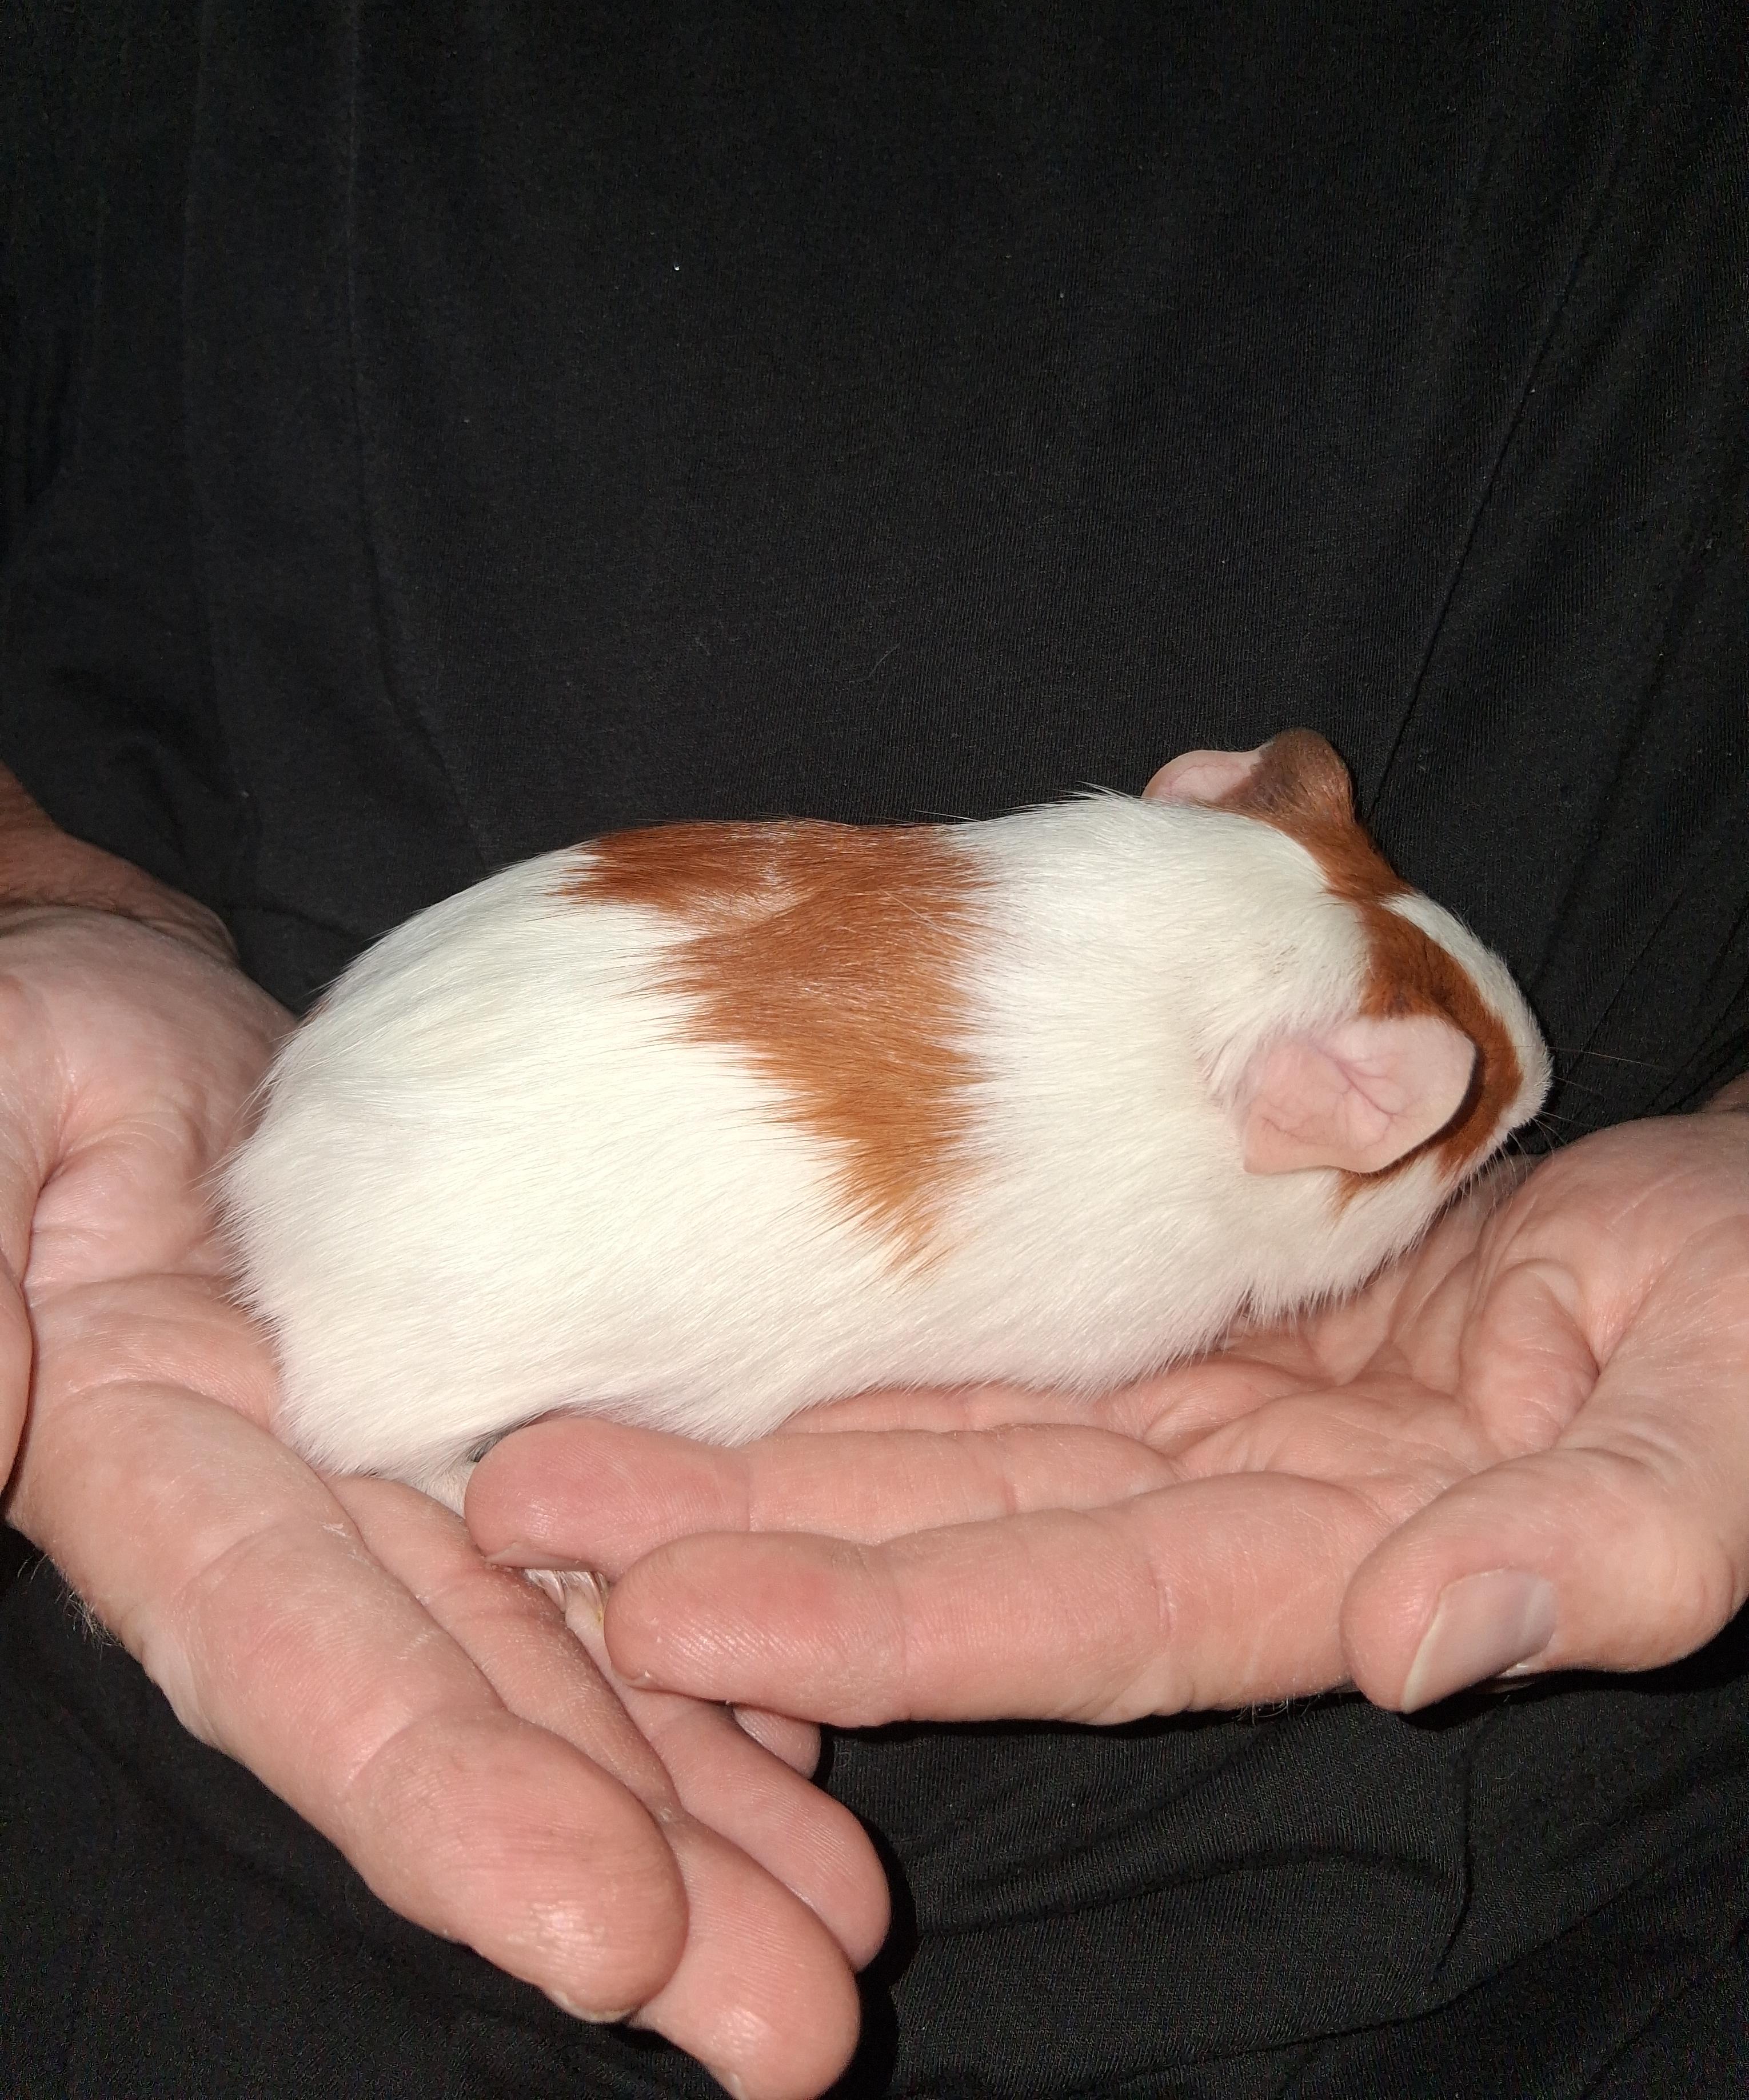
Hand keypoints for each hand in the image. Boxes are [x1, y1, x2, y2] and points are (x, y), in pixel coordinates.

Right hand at [0, 889, 884, 2099]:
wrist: (110, 1010)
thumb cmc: (19, 1049)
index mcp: (152, 1473)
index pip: (303, 1660)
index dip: (446, 1799)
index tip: (609, 1935)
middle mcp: (298, 1507)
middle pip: (473, 1705)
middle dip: (631, 1865)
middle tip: (795, 2023)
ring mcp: (409, 1456)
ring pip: (572, 1639)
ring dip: (705, 1793)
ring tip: (843, 1935)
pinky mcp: (499, 1383)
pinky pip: (619, 1511)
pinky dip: (721, 1621)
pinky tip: (831, 1723)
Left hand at [467, 1105, 1748, 1724]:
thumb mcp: (1723, 1441)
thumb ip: (1598, 1551)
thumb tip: (1427, 1646)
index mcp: (1352, 1569)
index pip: (1079, 1614)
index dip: (879, 1624)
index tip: (674, 1614)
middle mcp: (1238, 1513)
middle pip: (959, 1541)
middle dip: (741, 1545)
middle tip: (522, 1511)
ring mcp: (1204, 1417)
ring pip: (950, 1443)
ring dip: (759, 1448)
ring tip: (556, 1439)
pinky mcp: (1197, 1314)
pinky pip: (1013, 1337)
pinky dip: (870, 1348)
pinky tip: (727, 1337)